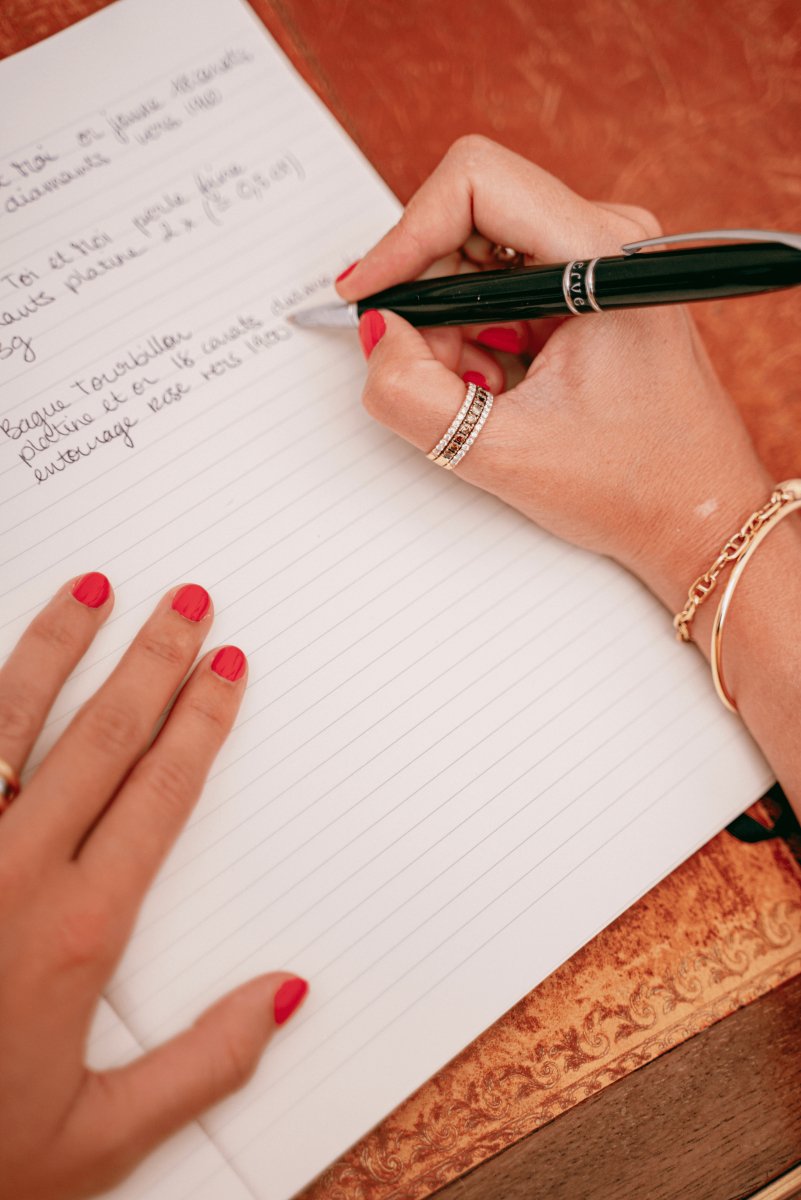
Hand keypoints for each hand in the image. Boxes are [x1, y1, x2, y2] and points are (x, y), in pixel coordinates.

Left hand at [0, 575, 306, 1199]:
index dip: (201, 721)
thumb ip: (202, 1062)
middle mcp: (13, 873)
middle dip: (151, 659)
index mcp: (78, 929)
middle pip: (102, 737)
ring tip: (91, 591)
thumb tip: (284, 994)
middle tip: (184, 603)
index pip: (161, 793)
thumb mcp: (98, 1138)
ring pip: (9, 722)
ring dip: (56, 649)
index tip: (225, 668)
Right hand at [336, 135, 771, 615]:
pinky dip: (476, 337)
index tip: (369, 294)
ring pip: (478, 259)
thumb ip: (413, 395)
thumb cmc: (636, 486)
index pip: (475, 184)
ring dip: (453, 327)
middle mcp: (608, 242)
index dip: (404, 235)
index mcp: (604, 260)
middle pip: (469, 221)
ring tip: (483, 393)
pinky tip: (501, 388)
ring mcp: (600, 263)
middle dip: (431, 301)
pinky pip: (500, 288)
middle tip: (438, 372)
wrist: (697, 515)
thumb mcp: (502, 453)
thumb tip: (377, 334)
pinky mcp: (589, 289)